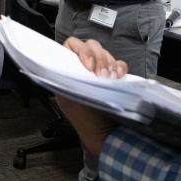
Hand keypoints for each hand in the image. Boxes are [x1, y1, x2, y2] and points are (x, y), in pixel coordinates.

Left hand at [52, 37, 127, 155]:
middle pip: (90, 46)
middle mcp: (83, 69)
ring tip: (110, 78)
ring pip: (105, 53)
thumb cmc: (85, 120)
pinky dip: (120, 68)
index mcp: (68, 72)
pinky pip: (119, 64)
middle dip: (98, 58)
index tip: (88, 66)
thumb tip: (60, 62)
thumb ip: (64, 78)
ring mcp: (99, 72)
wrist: (107, 135)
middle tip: (101, 75)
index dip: (80, 50)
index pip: (70, 46)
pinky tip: (118, 77)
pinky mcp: (114, 77)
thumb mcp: (68, 97)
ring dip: (109, 63)